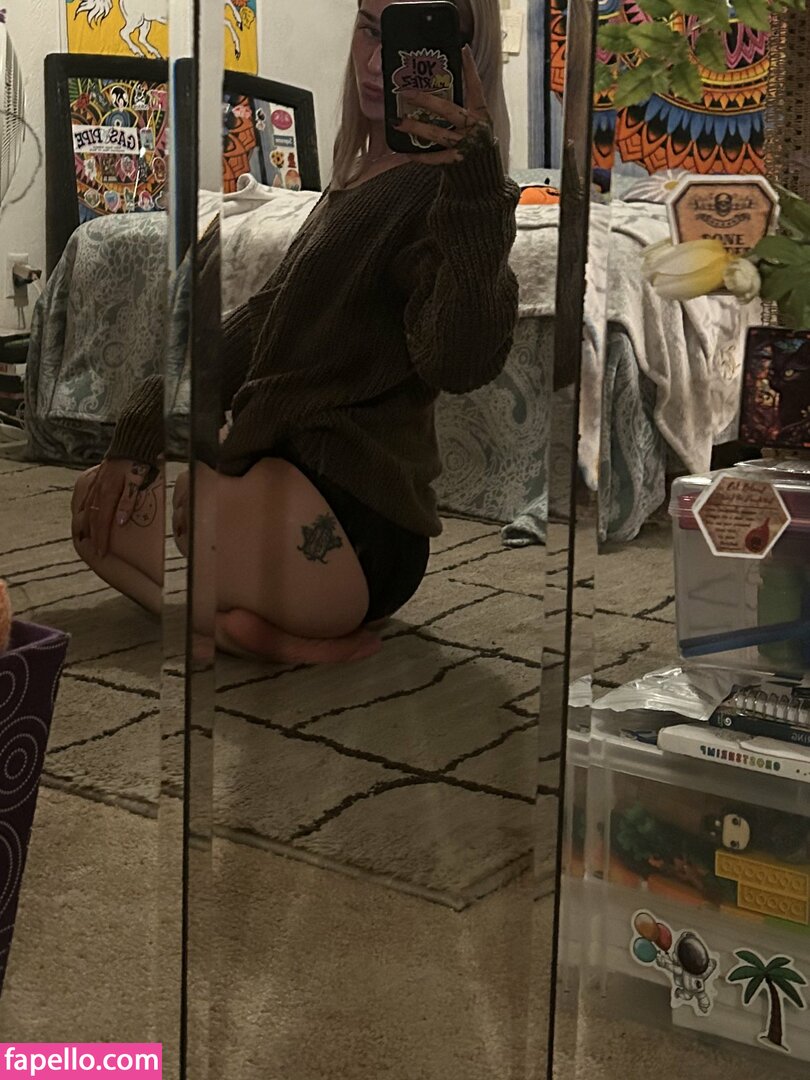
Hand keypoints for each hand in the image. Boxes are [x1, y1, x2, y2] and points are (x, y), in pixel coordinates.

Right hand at [75, 458, 158, 557]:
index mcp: (109, 492)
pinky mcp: (96, 479)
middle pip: (92, 518)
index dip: (101, 538)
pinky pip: (86, 498)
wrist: (132, 442)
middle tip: (94, 552)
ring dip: (86, 525)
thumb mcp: (138, 482)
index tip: (100, 552)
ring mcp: (96, 484)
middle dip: (93, 537)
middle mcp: (98, 490)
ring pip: (86, 508)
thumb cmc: (138, 462)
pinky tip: (82, 515)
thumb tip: (120, 522)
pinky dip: (83, 509)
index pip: (102, 521)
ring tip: (85, 539)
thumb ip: (128, 502)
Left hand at [393, 45, 493, 166]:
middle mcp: (475, 128)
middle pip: (448, 109)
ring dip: (415, 127)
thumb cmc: (475, 148)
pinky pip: (434, 158)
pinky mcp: (457, 162)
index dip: (470, 69)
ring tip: (397, 122)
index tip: (462, 50)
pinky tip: (406, 151)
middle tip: (405, 92)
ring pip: (437, 134)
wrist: (483, 179)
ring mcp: (466, 145)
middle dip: (425, 100)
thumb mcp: (476, 126)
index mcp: (481, 115)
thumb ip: (462, 110)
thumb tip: (436, 91)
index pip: (476, 88)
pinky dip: (420, 155)